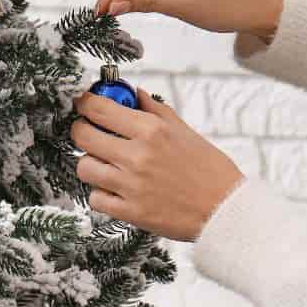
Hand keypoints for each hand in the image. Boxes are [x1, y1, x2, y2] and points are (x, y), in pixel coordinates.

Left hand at [70, 88, 243, 241]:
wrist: (225, 209)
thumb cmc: (209, 169)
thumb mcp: (185, 131)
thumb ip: (155, 110)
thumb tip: (134, 94)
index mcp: (151, 130)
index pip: (98, 108)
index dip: (84, 104)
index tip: (84, 105)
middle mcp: (137, 155)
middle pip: (82, 136)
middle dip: (82, 131)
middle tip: (90, 134)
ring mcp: (131, 185)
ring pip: (84, 167)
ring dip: (91, 164)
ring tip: (106, 165)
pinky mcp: (130, 212)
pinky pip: (95, 198)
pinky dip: (101, 193)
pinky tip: (115, 190)